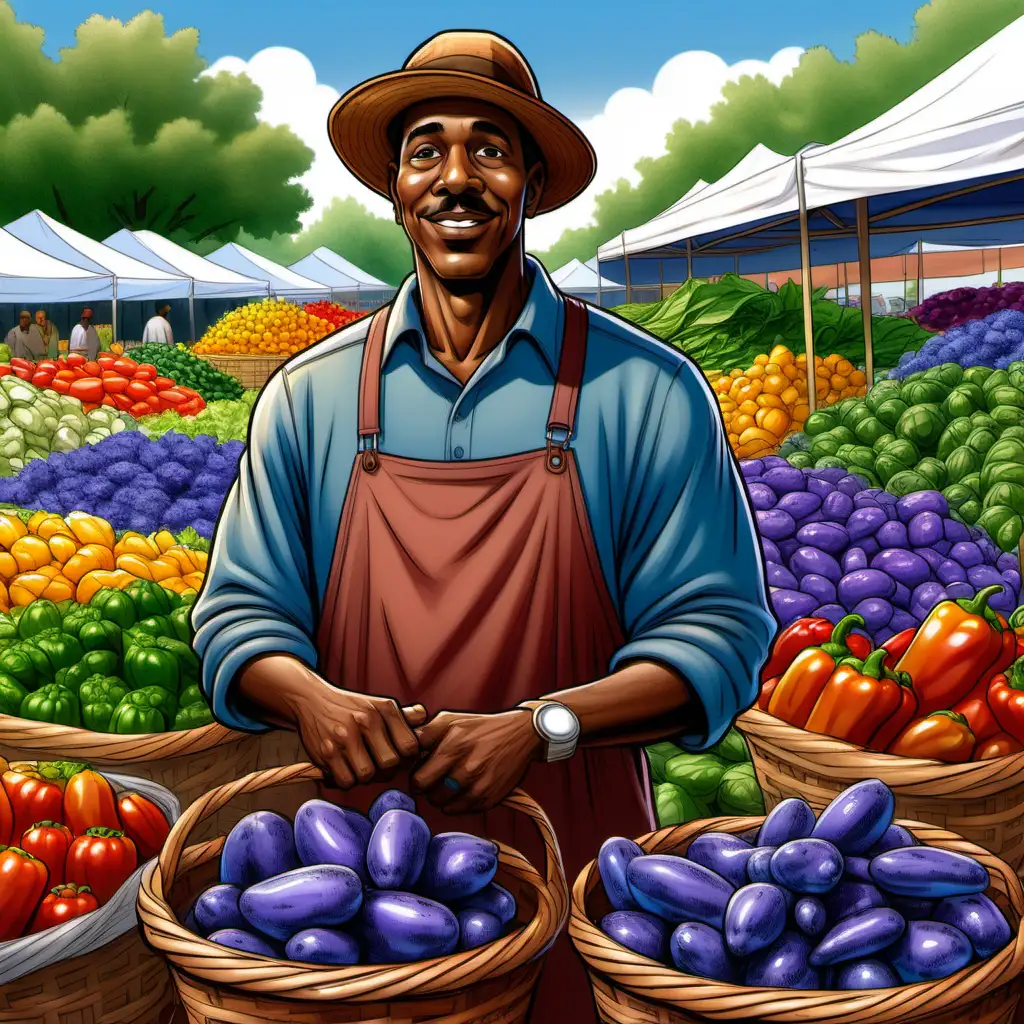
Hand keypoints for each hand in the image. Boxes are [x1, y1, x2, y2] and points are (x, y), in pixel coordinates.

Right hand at [287, 680, 426, 789]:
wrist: (311, 699)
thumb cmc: (350, 707)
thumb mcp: (378, 704)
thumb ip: (404, 716)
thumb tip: (425, 717)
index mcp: (383, 709)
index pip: (409, 746)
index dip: (407, 758)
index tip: (398, 757)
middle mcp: (365, 721)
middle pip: (389, 764)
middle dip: (386, 770)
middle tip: (378, 765)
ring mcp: (344, 737)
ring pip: (366, 776)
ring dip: (365, 777)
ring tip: (361, 765)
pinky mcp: (326, 752)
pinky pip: (345, 781)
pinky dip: (347, 780)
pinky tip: (346, 768)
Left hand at [411, 710, 542, 813]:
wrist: (521, 735)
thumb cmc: (480, 726)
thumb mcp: (451, 719)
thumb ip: (425, 733)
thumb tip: (404, 748)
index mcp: (453, 748)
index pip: (419, 781)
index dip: (416, 778)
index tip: (421, 773)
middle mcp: (466, 770)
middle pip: (430, 796)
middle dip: (427, 790)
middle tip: (433, 780)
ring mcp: (479, 787)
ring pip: (445, 806)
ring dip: (442, 797)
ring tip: (449, 783)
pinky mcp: (490, 799)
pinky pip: (462, 810)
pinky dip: (458, 802)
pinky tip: (463, 788)